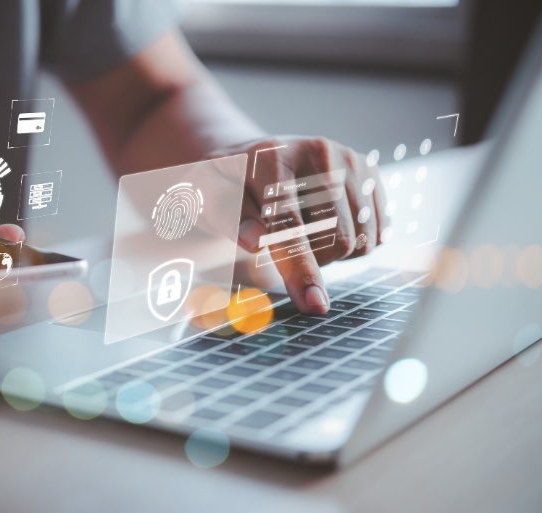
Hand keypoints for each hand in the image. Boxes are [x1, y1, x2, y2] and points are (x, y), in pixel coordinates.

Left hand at [209, 136, 388, 313]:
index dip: (302, 268)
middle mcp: (317, 152)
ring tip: (303, 232)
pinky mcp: (370, 170)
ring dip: (333, 253)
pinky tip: (327, 226)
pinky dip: (354, 244)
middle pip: (336, 238)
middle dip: (312, 260)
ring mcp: (349, 158)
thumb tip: (256, 240)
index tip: (315, 304)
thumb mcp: (207, 196)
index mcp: (271, 157)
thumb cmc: (227, 185)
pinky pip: (377, 231)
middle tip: (283, 246)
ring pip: (361, 239)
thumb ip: (227, 215)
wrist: (251, 157)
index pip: (291, 225)